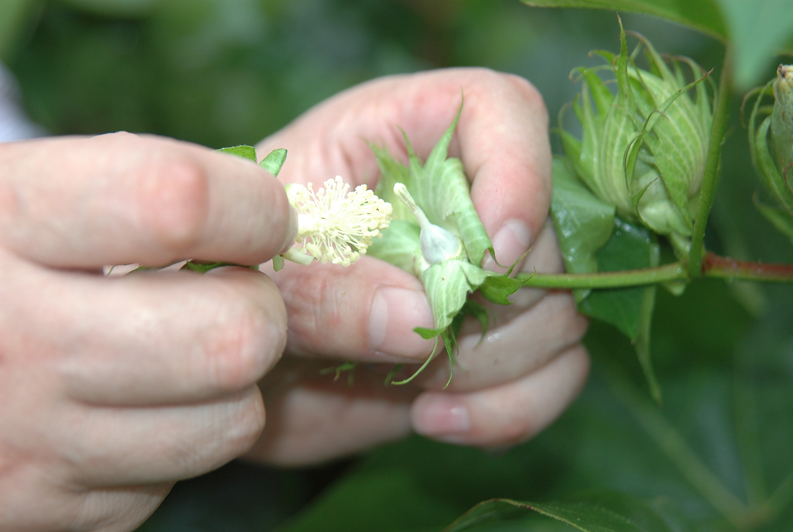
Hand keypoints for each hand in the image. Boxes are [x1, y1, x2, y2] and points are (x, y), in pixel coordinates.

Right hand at [0, 133, 294, 530]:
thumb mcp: (31, 195)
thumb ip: (144, 190)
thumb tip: (273, 207)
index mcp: (10, 218)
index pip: (182, 204)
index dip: (254, 207)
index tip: (264, 216)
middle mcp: (17, 335)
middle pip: (235, 335)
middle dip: (262, 311)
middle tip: (235, 296)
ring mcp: (31, 436)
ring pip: (231, 422)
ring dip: (232, 388)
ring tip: (185, 354)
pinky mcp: (49, 506)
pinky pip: (178, 478)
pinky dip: (176, 441)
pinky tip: (131, 408)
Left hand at [246, 68, 589, 464]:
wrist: (230, 360)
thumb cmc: (228, 281)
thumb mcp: (257, 271)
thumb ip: (326, 286)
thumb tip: (430, 317)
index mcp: (398, 139)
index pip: (503, 111)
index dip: (518, 172)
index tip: (487, 253)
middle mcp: (457, 200)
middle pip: (546, 229)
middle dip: (493, 301)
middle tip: (419, 341)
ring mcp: (480, 278)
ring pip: (560, 309)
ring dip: (497, 362)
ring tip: (414, 386)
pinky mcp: (490, 345)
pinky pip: (558, 373)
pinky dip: (512, 408)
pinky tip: (435, 419)